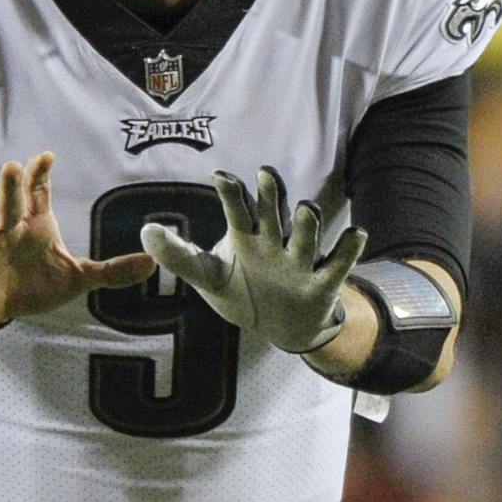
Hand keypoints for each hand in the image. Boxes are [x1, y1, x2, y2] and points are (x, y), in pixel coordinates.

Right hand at [0, 152, 156, 333]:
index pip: (37, 194)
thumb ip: (111, 271)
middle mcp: (6, 230)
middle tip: (13, 167)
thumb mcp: (76, 279)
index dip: (40, 175)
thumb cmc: (34, 285)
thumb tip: (153, 264)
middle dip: (10, 187)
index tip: (46, 157)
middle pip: (8, 204)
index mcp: (33, 226)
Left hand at [140, 167, 367, 352]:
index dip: (230, 193)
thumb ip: (179, 256)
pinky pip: (338, 264)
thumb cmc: (242, 291)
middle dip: (270, 194)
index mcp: (246, 236)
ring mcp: (299, 261)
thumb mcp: (208, 276)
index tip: (220, 175)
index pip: (237, 209)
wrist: (282, 327)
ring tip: (304, 210)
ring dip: (306, 222)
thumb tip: (145, 231)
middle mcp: (274, 242)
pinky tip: (356, 234)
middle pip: (273, 213)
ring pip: (305, 235)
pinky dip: (347, 249)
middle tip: (264, 174)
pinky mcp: (321, 284)